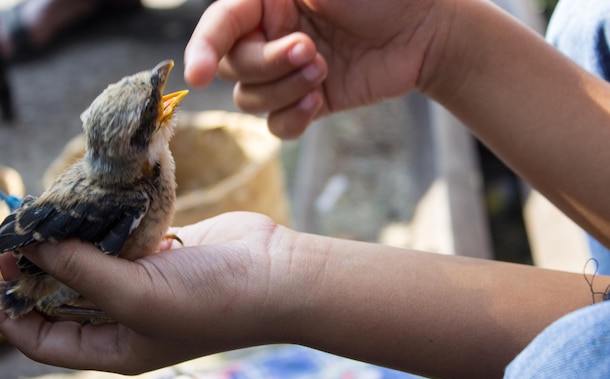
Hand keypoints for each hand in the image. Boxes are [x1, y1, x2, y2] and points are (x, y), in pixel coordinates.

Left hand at [0, 212, 303, 372]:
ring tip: (42, 216)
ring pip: (89, 261)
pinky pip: (120, 235)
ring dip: (67, 241)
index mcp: (115, 345)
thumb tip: (30, 246)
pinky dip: (102, 221)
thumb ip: (79, 272)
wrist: (275, 274)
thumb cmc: (212, 302)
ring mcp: (145, 279)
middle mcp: (125, 314)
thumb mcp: (136, 298)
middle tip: (12, 235)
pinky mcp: (163, 249)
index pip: (44, 338)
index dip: (7, 313)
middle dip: (33, 270)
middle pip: (61, 295)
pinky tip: (86, 203)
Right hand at [184, 0, 448, 137]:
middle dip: (268, 65)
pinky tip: (318, 102)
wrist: (423, 30)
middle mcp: (269, 36)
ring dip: (284, 89)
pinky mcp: (307, 101)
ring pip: (250, 99)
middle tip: (310, 50)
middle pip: (232, 67)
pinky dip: (292, 119)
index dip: (201, 49)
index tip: (196, 75)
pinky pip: (277, 126)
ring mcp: (286, 72)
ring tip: (324, 70)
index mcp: (265, 1)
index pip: (218, 26)